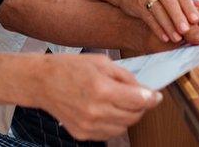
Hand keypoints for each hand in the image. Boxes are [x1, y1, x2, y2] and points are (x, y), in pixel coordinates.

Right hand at [31, 53, 161, 140]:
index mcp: (102, 89)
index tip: (156, 96)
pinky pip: (109, 133)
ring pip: (123, 127)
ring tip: (119, 102)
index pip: (138, 100)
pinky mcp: (82, 134)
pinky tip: (106, 110)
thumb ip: (125, 77)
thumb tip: (143, 90)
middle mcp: (96, 110)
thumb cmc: (70, 68)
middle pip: (134, 116)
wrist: (42, 82)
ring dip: (128, 116)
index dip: (152, 98)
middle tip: (139, 97)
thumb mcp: (101, 63)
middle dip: (141, 106)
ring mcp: (88, 125)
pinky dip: (114, 123)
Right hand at [139, 0, 198, 53]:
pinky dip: (157, 28)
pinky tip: (164, 37)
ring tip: (177, 38)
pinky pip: (148, 18)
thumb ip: (185, 0)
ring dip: (168, 26)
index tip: (196, 20)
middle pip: (170, 2)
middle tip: (187, 30)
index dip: (189, 7)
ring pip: (159, 11)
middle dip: (179, 17)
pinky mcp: (136, 3)